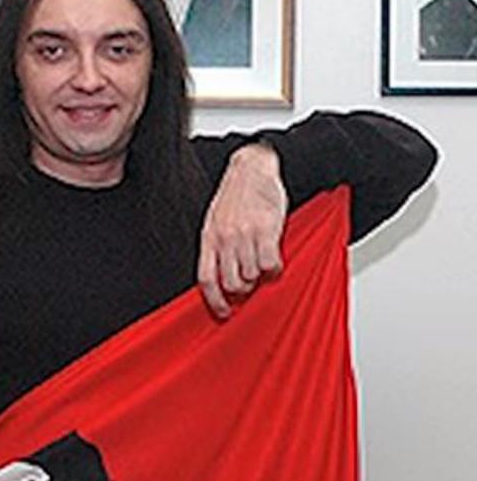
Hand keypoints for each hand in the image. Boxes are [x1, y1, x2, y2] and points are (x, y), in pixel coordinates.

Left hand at [198, 143, 287, 318]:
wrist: (252, 167)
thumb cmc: (235, 197)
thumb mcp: (215, 222)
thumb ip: (217, 248)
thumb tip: (221, 277)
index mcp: (209, 238)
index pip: (206, 279)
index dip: (214, 301)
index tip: (223, 313)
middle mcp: (224, 238)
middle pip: (232, 283)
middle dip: (243, 291)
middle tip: (252, 284)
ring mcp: (245, 235)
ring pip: (252, 276)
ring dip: (260, 278)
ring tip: (264, 265)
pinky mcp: (266, 230)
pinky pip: (270, 265)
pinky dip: (275, 269)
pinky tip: (275, 261)